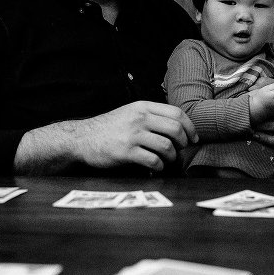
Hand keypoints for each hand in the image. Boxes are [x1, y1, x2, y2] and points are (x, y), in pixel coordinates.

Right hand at [15, 101, 198, 173]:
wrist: (82, 138)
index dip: (190, 127)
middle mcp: (139, 118)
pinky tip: (155, 167)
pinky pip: (153, 160)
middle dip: (184, 143)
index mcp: (142, 107)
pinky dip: (159, 166)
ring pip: (167, 146)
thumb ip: (151, 116)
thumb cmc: (109, 128)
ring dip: (172, 157)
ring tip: (167, 160)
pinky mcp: (126, 152)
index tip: (192, 138)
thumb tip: (178, 128)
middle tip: (181, 151)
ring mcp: (132, 135)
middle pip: (175, 129)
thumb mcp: (130, 113)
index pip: (176, 112)